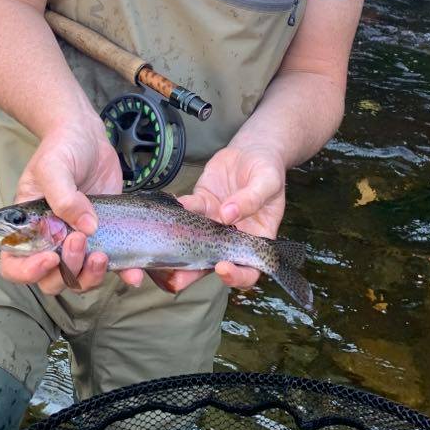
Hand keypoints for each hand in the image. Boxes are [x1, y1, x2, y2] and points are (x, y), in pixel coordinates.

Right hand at [0, 120, 143, 294]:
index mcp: (28, 227)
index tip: (50, 258)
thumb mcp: (53, 167)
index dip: (29, 271)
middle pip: (51, 279)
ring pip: (79, 278)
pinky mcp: (105, 236)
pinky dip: (123, 273)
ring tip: (103, 255)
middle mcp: (51, 240)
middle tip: (80, 240)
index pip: (15, 265)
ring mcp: (78, 240)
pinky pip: (112, 264)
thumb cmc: (61, 148)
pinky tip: (133, 274)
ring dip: (90, 276)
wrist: (88, 136)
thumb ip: (64, 196)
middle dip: (67, 270)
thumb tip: (87, 227)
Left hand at [160, 145, 285, 294]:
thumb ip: (251, 199)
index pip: (250, 270)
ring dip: (177, 249)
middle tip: (176, 279)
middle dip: (193, 273)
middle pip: (214, 262)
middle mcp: (232, 236)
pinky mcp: (201, 204)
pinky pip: (188, 211)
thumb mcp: (268, 181)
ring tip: (161, 254)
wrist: (253, 150)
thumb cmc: (268, 170)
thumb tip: (228, 214)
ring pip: (194, 241)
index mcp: (256, 238)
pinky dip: (178, 210)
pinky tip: (172, 206)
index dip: (237, 276)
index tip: (223, 268)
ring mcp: (214, 222)